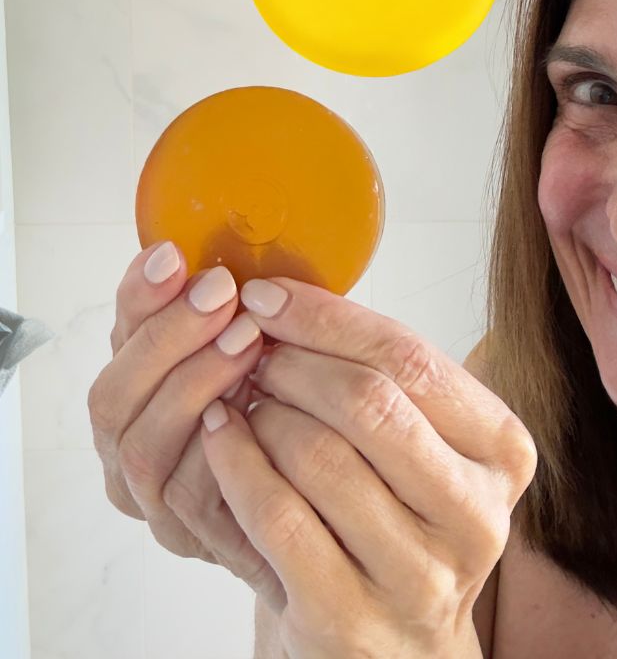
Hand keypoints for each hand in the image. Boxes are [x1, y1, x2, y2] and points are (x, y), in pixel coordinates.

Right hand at [87, 242, 287, 610]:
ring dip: (193, 385)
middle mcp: (134, 444)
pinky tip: (256, 410)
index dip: (140, 297)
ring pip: (143, 446)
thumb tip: (234, 249)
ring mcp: (159, 497)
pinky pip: (191, 497)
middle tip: (221, 294)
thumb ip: (241, 307)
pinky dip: (220, 449)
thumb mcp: (272, 340)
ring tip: (246, 340)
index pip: (120, 339)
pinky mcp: (200, 537)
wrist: (333, 494)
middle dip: (166, 338)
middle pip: (113, 397)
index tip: (175, 257)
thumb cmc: (296, 403)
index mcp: (143, 388)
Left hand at [199, 276, 536, 658]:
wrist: (398, 643)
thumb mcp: (423, 441)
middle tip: (249, 347)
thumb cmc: (403, 516)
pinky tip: (221, 436)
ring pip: (320, 456)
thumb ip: (388, 378)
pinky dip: (237, 464)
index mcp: (504, 450)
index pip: (412, 359)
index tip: (270, 293)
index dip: (331, 319)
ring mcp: (418, 574)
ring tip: (240, 394)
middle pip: (370, 403)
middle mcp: (476, 514)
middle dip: (293, 362)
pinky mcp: (351, 618)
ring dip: (262, 411)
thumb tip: (289, 299)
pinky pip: (279, 517)